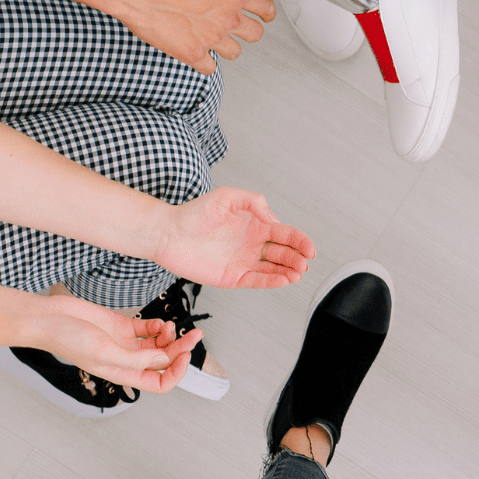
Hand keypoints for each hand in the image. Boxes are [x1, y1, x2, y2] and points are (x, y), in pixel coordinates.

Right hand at [25, 296, 198, 392]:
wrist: (49, 318)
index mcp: (124, 374)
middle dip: (181, 350)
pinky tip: (159, 322)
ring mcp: (126, 343)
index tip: (185, 355)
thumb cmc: (68, 339)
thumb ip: (136, 358)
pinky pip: (147, 329)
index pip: (161, 382)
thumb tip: (164, 360)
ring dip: (170, 337)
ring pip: (159, 345)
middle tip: (194, 335)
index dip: (177, 372)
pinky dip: (158, 326)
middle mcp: (127, 361)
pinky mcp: (122, 326)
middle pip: (164, 361)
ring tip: (170, 326)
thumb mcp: (105, 352)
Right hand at [104, 0, 275, 74]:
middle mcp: (228, 17)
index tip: (264, 17)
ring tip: (210, 38)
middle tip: (234, 29)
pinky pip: (210, 68)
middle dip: (247, 31)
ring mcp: (212, 38)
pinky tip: (195, 52)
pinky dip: (203, 62)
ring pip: (235, 52)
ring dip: (225, 47)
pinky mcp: (194, 55)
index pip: (266, 8)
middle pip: (255, 34)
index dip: (266, 14)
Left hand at [148, 188, 312, 288]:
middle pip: (284, 254)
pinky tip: (284, 280)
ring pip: (274, 269)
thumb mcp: (228, 197)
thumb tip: (273, 220)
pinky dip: (272, 281)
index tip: (310, 248)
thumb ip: (254, 202)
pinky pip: (257, 281)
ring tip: (298, 273)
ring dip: (289, 272)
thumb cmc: (195, 212)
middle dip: (298, 259)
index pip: (286, 235)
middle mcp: (253, 245)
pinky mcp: (232, 277)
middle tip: (304, 263)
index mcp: (256, 226)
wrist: (168, 233)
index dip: (301, 242)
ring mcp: (244, 262)